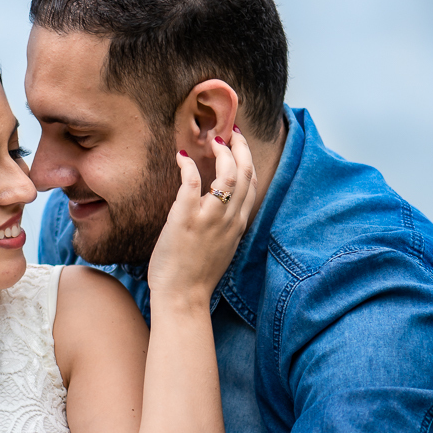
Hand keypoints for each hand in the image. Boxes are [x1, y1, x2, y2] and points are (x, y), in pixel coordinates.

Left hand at [146, 129, 256, 303]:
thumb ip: (224, 224)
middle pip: (245, 173)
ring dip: (221, 152)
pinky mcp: (186, 219)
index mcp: (238, 225)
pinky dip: (188, 165)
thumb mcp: (221, 247)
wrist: (183, 298)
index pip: (251, 184)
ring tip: (210, 141)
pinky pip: (192, 183)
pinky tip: (181, 157)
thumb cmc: (197, 275)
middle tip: (229, 134)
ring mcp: (209, 219)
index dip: (247, 160)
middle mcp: (229, 219)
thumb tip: (218, 204)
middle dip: (240, 148)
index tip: (238, 145)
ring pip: (227, 175)